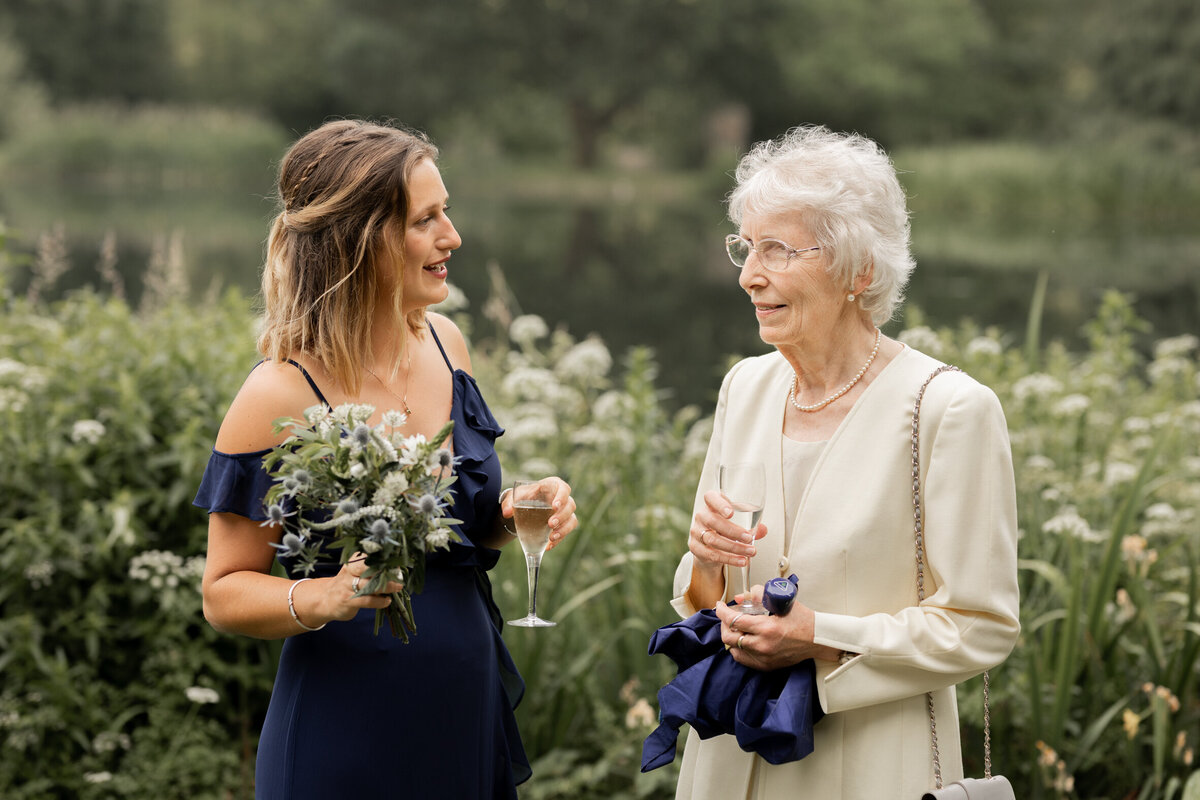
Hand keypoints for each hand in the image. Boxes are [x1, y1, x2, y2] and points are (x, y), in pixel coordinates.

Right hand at [324, 552, 405, 621]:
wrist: (324, 600)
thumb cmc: (346, 584)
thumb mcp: (354, 572)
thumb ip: (370, 569)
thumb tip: (395, 569)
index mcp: (352, 562)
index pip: (369, 556)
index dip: (384, 557)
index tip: (397, 560)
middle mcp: (349, 572)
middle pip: (368, 567)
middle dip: (385, 570)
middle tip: (399, 575)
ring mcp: (347, 586)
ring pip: (370, 584)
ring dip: (387, 586)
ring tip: (397, 587)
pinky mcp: (348, 600)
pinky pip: (367, 600)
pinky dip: (380, 601)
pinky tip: (387, 601)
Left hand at [500, 477, 577, 550]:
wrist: (523, 509)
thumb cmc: (522, 498)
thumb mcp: (514, 497)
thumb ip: (508, 503)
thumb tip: (506, 513)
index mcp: (553, 486)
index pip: (563, 488)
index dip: (562, 497)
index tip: (554, 506)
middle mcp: (562, 498)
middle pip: (570, 506)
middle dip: (562, 516)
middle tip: (550, 524)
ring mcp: (564, 512)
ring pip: (571, 520)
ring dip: (563, 530)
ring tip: (551, 538)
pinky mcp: (563, 524)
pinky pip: (566, 532)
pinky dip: (559, 539)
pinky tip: (548, 546)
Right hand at [689, 489, 765, 571]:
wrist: (708, 546)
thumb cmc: (724, 529)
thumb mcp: (737, 522)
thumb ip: (751, 525)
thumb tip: (763, 530)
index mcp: (711, 504)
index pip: (710, 498)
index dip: (720, 504)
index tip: (731, 513)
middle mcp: (701, 516)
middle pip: (713, 521)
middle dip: (733, 531)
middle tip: (748, 538)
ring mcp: (696, 532)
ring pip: (713, 540)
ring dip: (734, 547)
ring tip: (750, 551)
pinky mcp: (696, 548)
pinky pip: (712, 554)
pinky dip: (729, 559)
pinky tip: (741, 560)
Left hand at [714, 586, 841, 670]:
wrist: (817, 639)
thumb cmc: (802, 620)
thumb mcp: (781, 601)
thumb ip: (758, 594)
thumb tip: (739, 597)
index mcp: (767, 628)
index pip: (734, 620)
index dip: (722, 611)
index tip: (720, 606)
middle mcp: (763, 646)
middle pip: (729, 637)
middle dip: (724, 624)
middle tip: (727, 616)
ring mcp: (764, 658)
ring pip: (733, 649)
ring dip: (731, 636)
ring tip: (736, 627)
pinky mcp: (766, 666)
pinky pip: (742, 659)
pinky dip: (738, 649)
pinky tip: (743, 640)